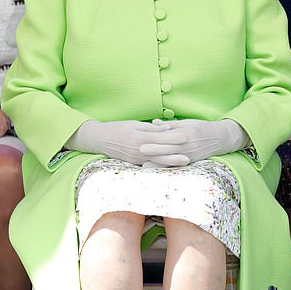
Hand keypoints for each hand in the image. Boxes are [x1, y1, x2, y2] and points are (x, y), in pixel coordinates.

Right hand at [66, 119, 189, 166]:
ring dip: (171, 162)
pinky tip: (171, 166)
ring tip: (185, 162)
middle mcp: (137, 149)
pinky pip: (150, 164)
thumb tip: (167, 128)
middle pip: (160, 152)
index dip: (173, 137)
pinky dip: (161, 165)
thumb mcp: (134, 124)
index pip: (159, 137)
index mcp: (137, 136)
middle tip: (190, 155)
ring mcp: (135, 158)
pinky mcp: (134, 163)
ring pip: (157, 161)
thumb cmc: (118, 128)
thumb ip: (151, 128)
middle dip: (176, 154)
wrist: (100, 139)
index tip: (186, 135)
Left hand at [140, 118, 247, 164]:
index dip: (155, 138)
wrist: (221, 138)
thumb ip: (169, 125)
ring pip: (172, 159)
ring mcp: (191, 154)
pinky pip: (178, 165)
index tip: (141, 139)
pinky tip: (158, 172)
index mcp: (185, 132)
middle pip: (169, 148)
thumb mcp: (187, 123)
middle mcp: (188, 144)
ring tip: (145, 166)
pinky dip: (167, 168)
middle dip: (154, 150)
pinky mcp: (193, 161)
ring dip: (158, 163)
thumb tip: (153, 122)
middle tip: (139, 150)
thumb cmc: (201, 128)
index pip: (168, 135)